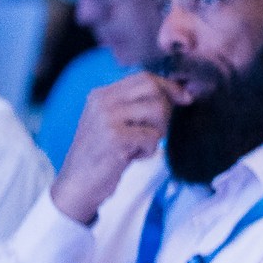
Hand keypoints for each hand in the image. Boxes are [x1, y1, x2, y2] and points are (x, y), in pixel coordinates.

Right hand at [49, 73, 174, 224]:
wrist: (77, 185)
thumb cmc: (101, 156)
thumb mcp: (111, 123)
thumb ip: (134, 106)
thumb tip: (176, 93)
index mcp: (101, 95)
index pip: (143, 77)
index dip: (169, 86)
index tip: (185, 98)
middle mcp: (102, 101)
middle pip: (152, 88)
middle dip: (165, 110)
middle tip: (156, 131)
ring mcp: (107, 118)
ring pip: (157, 110)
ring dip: (157, 133)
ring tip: (140, 146)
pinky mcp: (115, 138)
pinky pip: (152, 136)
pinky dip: (149, 150)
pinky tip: (132, 157)